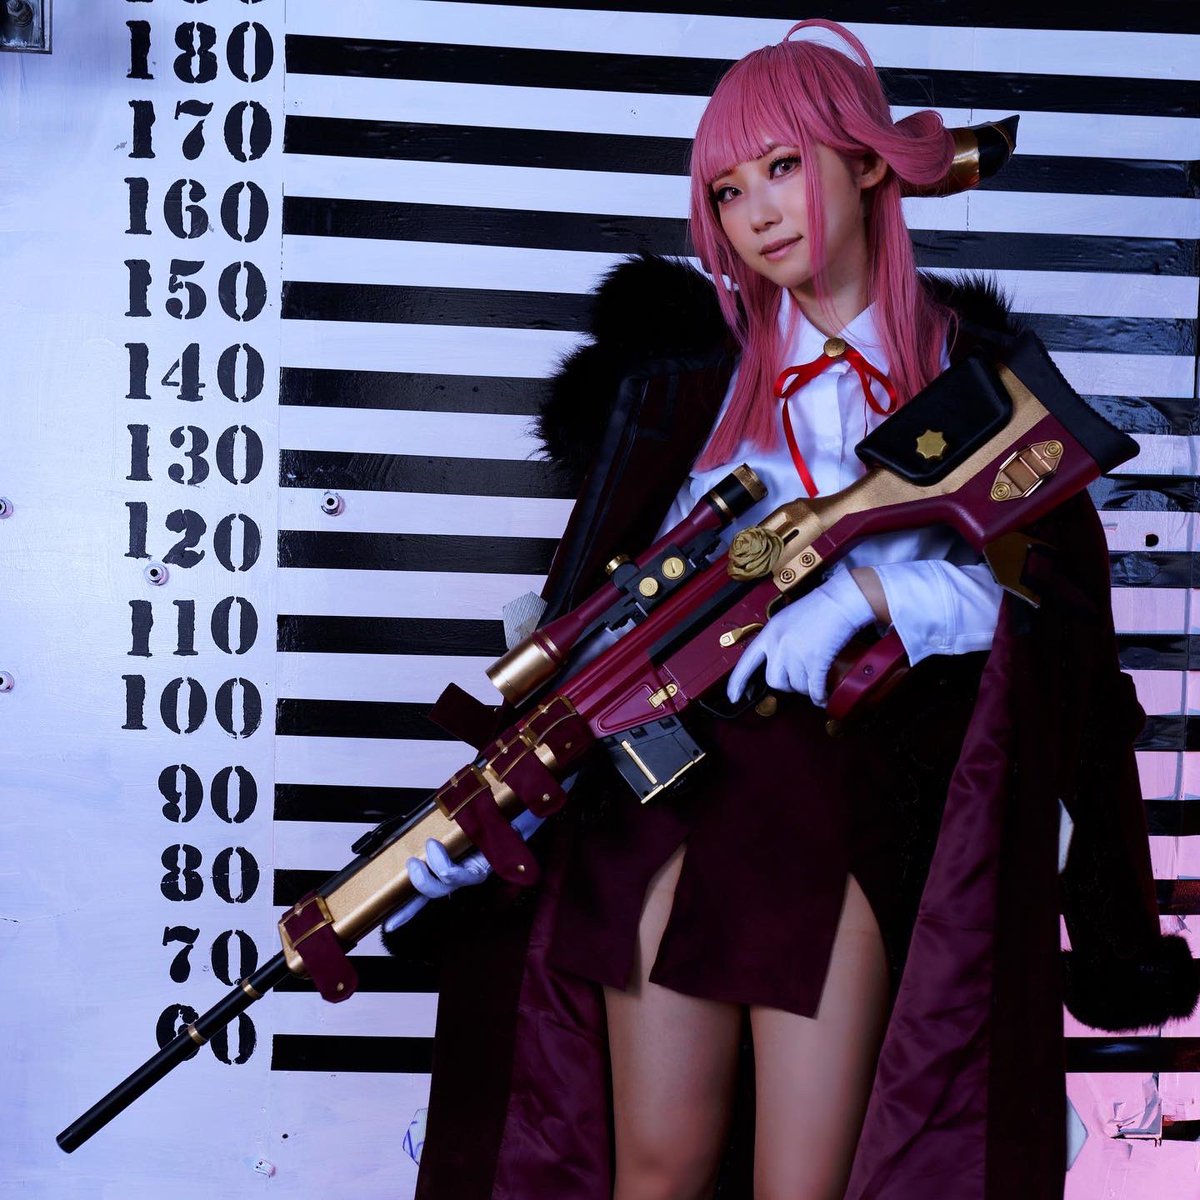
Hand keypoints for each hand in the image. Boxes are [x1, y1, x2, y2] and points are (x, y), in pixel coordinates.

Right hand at [382, 809, 544, 931]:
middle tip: (413, 864)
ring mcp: (476, 873)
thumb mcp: (458, 831)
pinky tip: (437, 845)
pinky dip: (441, 862)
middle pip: (433, 893)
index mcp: (456, 871)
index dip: (407, 912)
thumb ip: (440, 843)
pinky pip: (457, 874)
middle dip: (417, 881)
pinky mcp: (485, 866)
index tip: (388, 925)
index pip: (427, 896)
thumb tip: (416, 843)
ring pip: (443, 884)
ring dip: (430, 866)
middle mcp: (466, 877)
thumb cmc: (490, 819)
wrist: (520, 809)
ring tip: (431, 846)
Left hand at [726, 569, 875, 706]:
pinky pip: (814, 689)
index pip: (746, 663)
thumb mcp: (785, 620)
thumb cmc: (816, 608)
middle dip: (787, 684)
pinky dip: (819, 696)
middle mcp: (779, 645)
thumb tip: (776, 661)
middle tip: (798, 678)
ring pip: (796, 686)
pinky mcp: (816, 660)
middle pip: (774, 681)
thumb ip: (776, 640)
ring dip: (806, 688)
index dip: (737, 683)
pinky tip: (822, 697)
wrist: (839, 601)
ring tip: (814, 680)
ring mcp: (797, 653)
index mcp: (768, 634)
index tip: (733, 697)